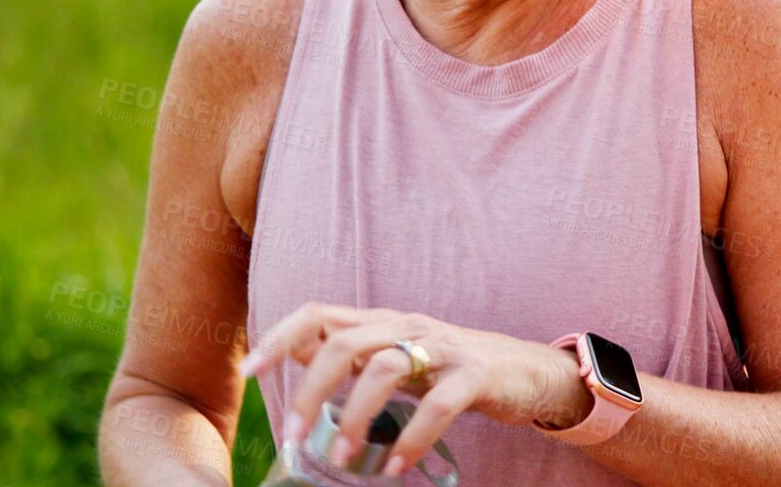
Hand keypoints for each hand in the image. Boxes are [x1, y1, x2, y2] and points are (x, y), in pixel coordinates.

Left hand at [238, 303, 595, 474]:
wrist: (530, 370)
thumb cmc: (454, 367)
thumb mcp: (399, 354)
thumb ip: (352, 350)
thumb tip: (296, 350)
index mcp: (384, 321)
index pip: (320, 313)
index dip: (281, 338)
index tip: (250, 372)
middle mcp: (409, 326)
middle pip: (344, 345)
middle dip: (310, 393)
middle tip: (296, 438)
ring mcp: (445, 348)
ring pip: (385, 371)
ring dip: (355, 419)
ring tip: (345, 460)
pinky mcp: (476, 375)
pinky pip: (438, 405)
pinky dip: (413, 438)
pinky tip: (397, 466)